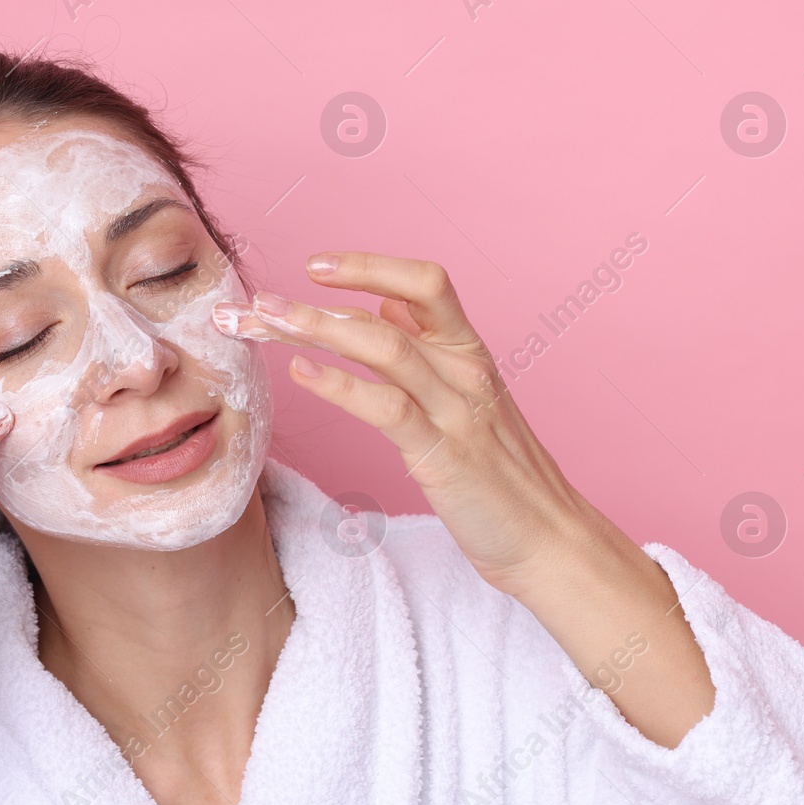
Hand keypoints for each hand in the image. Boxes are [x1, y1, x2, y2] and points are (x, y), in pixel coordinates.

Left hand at [211, 252, 601, 598]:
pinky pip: (386, 406)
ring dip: (313, 330)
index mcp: (469, 352)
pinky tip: (300, 373)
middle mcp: (463, 370)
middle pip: (382, 314)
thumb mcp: (469, 399)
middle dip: (311, 303)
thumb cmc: (502, 474)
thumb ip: (429, 349)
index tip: (314, 265)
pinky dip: (339, 385)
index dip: (368, 266)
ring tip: (261, 324)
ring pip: (380, 347)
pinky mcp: (443, 453)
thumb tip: (384, 304)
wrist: (551, 539)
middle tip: (253, 303)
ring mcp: (455, 409)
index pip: (423, 282)